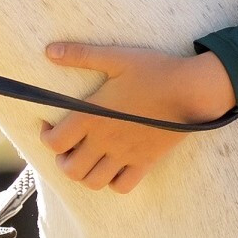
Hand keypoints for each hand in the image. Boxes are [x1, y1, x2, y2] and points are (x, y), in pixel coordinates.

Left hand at [37, 44, 235, 193]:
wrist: (192, 90)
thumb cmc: (155, 71)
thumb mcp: (116, 57)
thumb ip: (81, 55)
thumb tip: (49, 51)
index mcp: (92, 116)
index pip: (54, 142)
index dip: (45, 136)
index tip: (48, 125)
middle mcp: (105, 141)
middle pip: (69, 169)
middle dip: (62, 160)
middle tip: (68, 146)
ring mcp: (125, 155)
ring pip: (93, 182)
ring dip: (84, 174)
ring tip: (88, 158)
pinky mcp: (145, 162)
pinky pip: (123, 186)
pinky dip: (113, 182)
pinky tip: (113, 166)